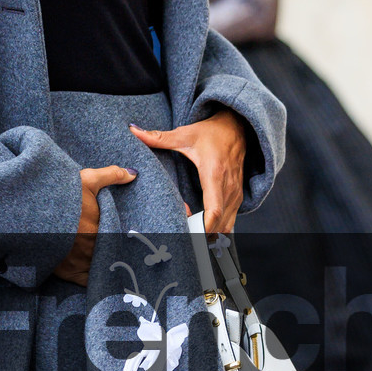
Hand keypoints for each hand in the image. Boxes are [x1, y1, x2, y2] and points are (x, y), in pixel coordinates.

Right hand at [49, 164, 136, 285]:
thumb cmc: (61, 196)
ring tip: (105, 261)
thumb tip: (133, 174)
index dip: (121, 237)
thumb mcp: (85, 179)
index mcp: (103, 228)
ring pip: (101, 268)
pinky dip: (92, 280)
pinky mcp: (70, 273)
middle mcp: (95, 248)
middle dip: (113, 251)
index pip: (119, 237)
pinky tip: (96, 277)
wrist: (30, 214)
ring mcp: (83, 263)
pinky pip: (88, 282)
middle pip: (111, 253)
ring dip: (103, 265)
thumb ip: (111, 176)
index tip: (122, 236)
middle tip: (114, 248)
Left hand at [129, 108, 245, 236]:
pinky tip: (203, 233)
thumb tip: (134, 131)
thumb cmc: (212, 133)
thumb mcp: (185, 134)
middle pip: (220, 223)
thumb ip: (159, 137)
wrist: (237, 128)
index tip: (191, 237)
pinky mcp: (236, 197)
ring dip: (211, 235)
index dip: (204, 227)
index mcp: (214, 174)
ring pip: (227, 225)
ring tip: (191, 240)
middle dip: (203, 236)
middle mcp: (228, 187)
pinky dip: (218, 230)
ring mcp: (235, 194)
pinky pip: (230, 221)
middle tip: (183, 242)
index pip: (214, 209)